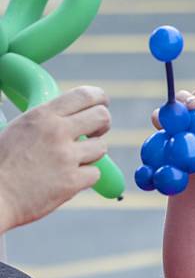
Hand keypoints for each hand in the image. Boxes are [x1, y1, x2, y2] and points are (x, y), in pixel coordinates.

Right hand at [0, 86, 110, 232]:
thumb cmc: (0, 163)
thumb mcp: (18, 128)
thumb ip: (45, 120)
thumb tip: (68, 116)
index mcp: (42, 116)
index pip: (85, 95)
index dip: (100, 98)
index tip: (102, 104)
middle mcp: (57, 132)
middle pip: (102, 117)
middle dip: (102, 124)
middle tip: (94, 133)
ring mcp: (66, 157)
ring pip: (101, 147)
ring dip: (92, 153)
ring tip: (72, 160)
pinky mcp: (72, 182)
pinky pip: (96, 173)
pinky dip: (86, 177)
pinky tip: (68, 178)